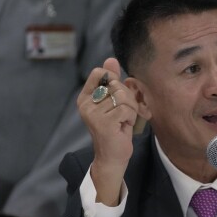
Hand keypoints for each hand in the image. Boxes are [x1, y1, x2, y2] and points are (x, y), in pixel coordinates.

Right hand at [77, 58, 137, 205]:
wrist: (113, 157)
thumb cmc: (116, 130)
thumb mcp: (115, 103)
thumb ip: (112, 82)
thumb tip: (110, 59)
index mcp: (86, 97)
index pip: (99, 73)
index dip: (114, 81)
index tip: (118, 97)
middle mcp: (85, 104)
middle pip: (116, 85)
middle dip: (128, 99)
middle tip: (125, 114)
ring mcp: (92, 113)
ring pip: (123, 97)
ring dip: (131, 110)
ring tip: (124, 121)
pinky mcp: (103, 122)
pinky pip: (126, 109)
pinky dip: (131, 118)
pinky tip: (124, 127)